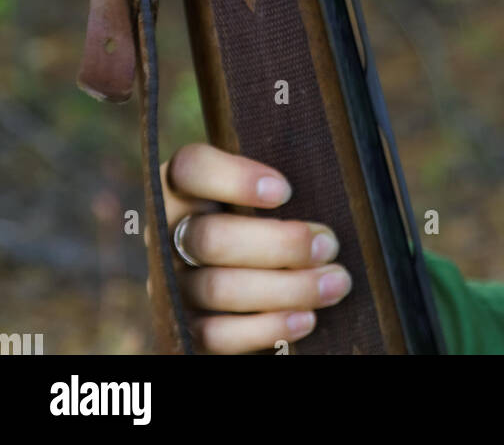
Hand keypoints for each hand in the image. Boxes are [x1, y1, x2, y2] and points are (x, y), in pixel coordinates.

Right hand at [148, 142, 351, 353]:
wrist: (238, 277)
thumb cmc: (261, 221)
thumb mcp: (260, 195)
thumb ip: (274, 191)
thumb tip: (323, 212)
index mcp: (182, 188)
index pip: (190, 168)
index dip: (235, 178)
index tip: (286, 191)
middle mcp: (167, 234)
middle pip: (211, 238)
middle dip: (279, 245)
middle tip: (328, 244)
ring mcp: (171, 284)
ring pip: (218, 288)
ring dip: (286, 288)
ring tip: (335, 282)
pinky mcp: (184, 327)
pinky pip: (218, 336)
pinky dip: (267, 328)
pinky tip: (306, 318)